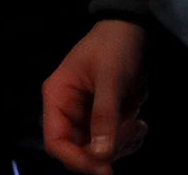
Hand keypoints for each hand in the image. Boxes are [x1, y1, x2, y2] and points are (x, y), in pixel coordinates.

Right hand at [43, 20, 147, 173]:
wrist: (128, 33)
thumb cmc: (112, 49)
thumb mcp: (110, 79)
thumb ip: (104, 115)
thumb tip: (101, 155)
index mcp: (57, 98)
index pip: (56, 142)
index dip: (77, 160)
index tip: (106, 168)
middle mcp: (67, 112)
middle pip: (79, 151)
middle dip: (108, 151)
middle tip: (132, 132)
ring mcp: (85, 117)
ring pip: (99, 151)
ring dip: (122, 146)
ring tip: (139, 125)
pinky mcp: (103, 120)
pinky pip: (113, 144)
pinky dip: (129, 142)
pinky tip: (139, 124)